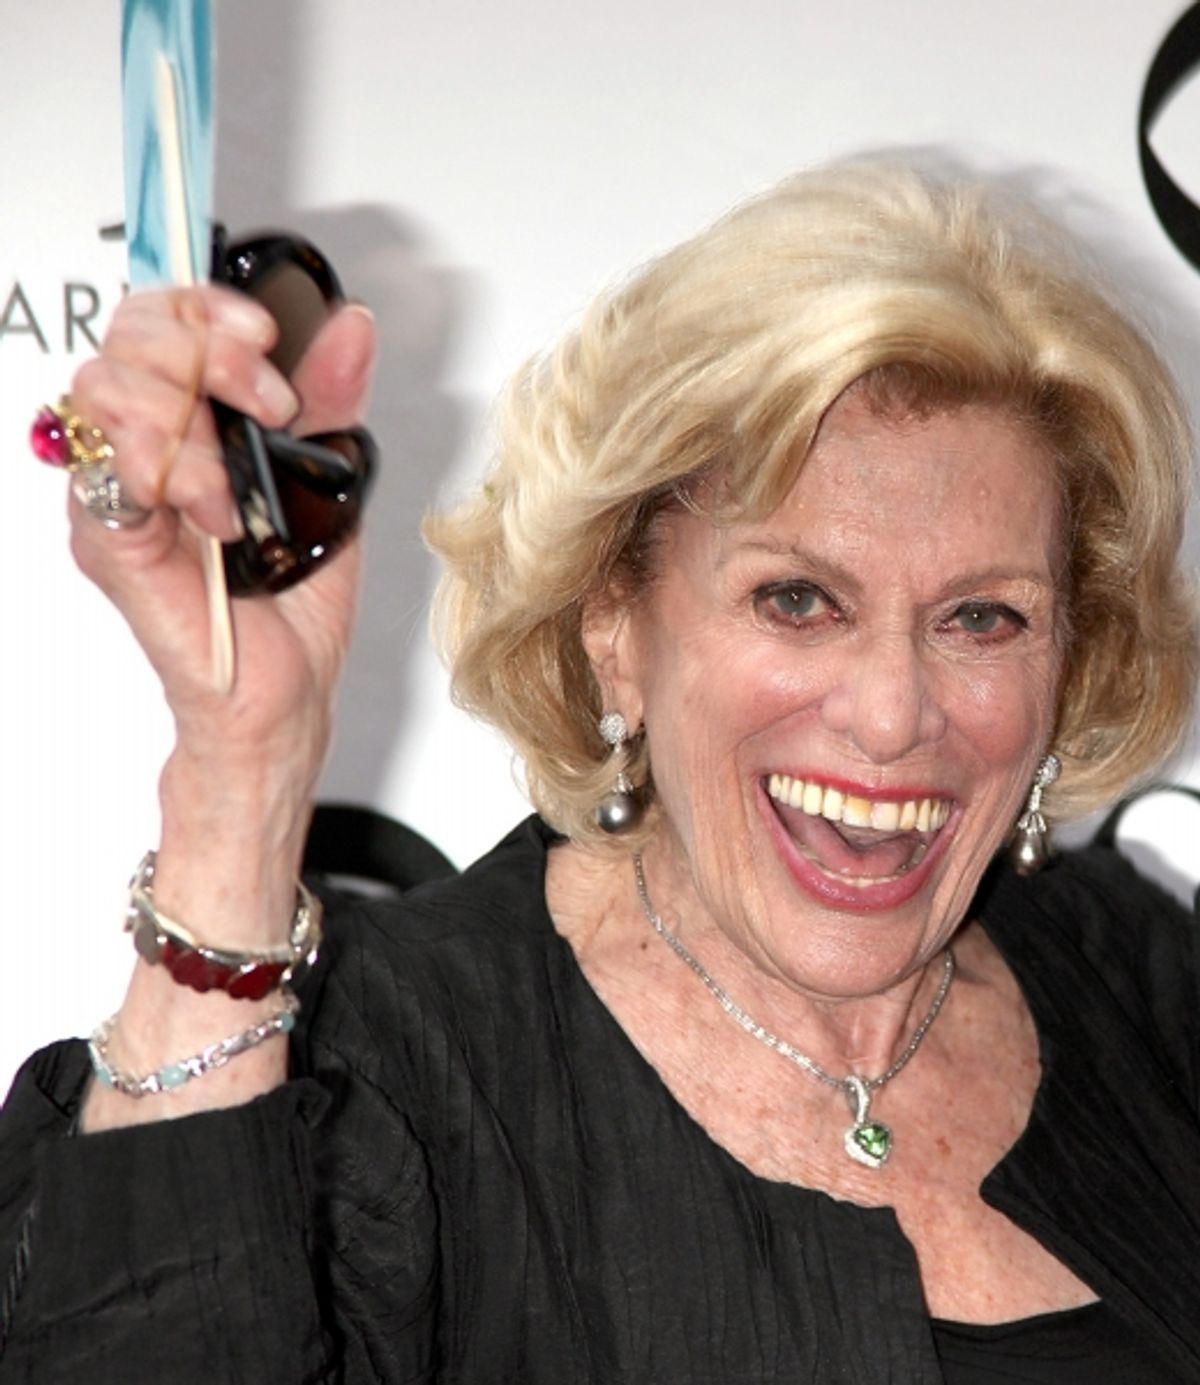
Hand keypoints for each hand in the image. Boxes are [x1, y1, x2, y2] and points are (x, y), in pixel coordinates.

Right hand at [67, 286, 376, 933]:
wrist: (282, 697)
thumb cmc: (294, 604)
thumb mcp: (329, 483)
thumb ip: (330, 400)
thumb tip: (348, 325)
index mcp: (195, 420)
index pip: (168, 316)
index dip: (210, 305)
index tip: (266, 335)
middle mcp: (147, 446)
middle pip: (129, 334)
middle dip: (208, 349)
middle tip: (268, 402)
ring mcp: (120, 490)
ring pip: (107, 387)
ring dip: (191, 420)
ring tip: (241, 483)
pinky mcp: (110, 540)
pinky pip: (107, 472)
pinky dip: (171, 476)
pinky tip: (218, 515)